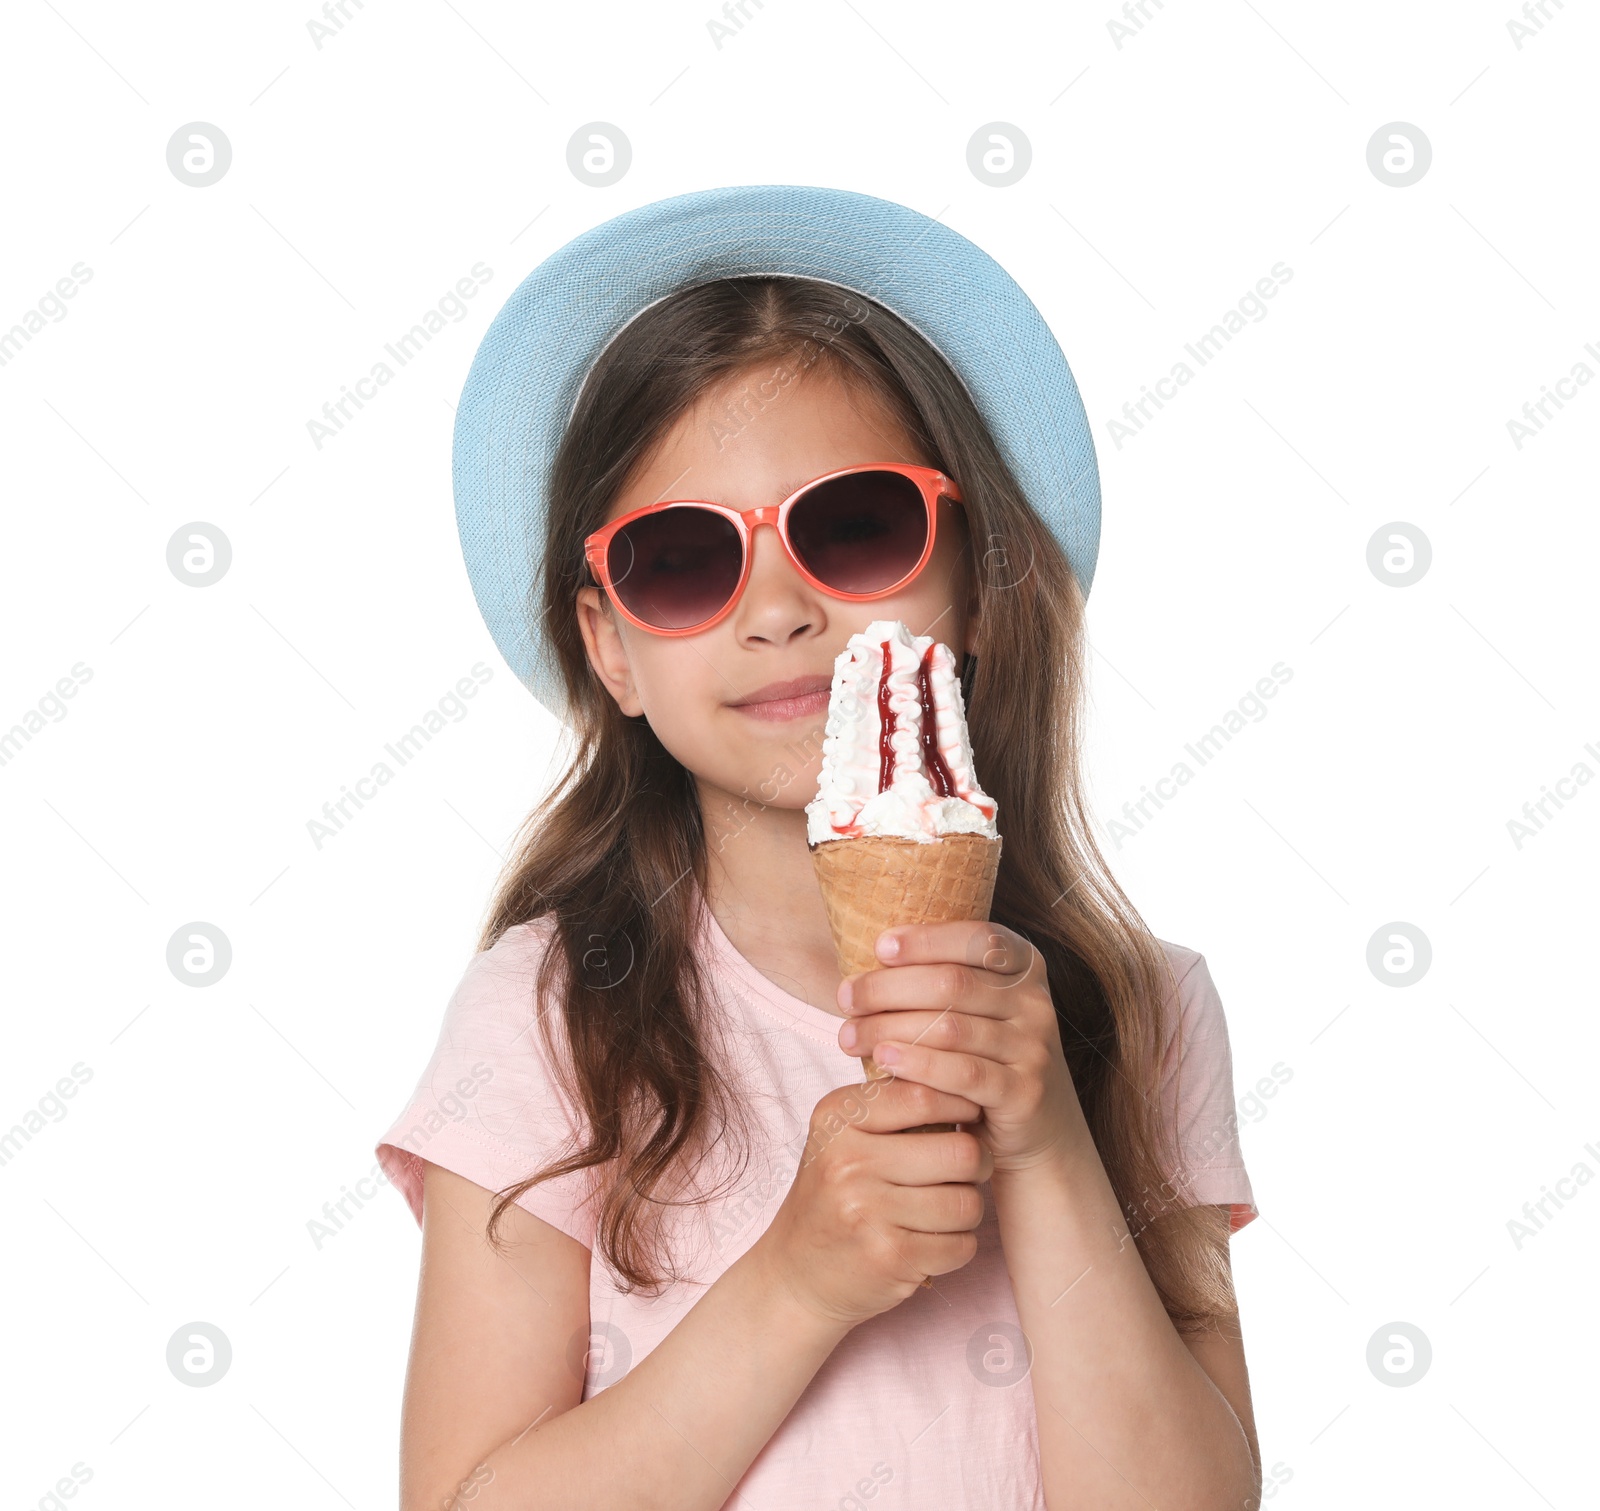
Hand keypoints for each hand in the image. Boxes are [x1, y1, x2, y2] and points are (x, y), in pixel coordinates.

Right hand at [754, 1076, 992, 1329]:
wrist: (795, 1273)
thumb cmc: (832, 1196)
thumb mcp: (843, 1136)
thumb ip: (892, 1105)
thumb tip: (961, 1081)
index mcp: (837, 1118)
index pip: (922, 1095)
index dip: (961, 1102)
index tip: (970, 1113)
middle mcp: (848, 1161)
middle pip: (959, 1151)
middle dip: (978, 1161)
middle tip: (970, 1168)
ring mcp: (867, 1212)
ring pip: (966, 1202)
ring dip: (969, 1208)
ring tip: (950, 1206)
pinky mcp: (889, 1257)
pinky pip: (960, 1245)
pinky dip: (958, 1245)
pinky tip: (935, 1240)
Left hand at [835, 921, 1086, 1175]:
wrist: (1040, 1128)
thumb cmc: (986, 1057)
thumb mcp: (976, 1010)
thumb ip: (941, 980)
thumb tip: (868, 957)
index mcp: (1025, 967)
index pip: (977, 939)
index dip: (928, 940)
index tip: (880, 947)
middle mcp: (1035, 1002)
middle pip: (953, 983)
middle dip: (890, 988)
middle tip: (846, 998)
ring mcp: (1034, 1048)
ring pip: (952, 1028)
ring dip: (891, 1029)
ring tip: (849, 1036)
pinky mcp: (1025, 1092)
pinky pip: (965, 1073)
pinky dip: (919, 1064)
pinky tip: (885, 1062)